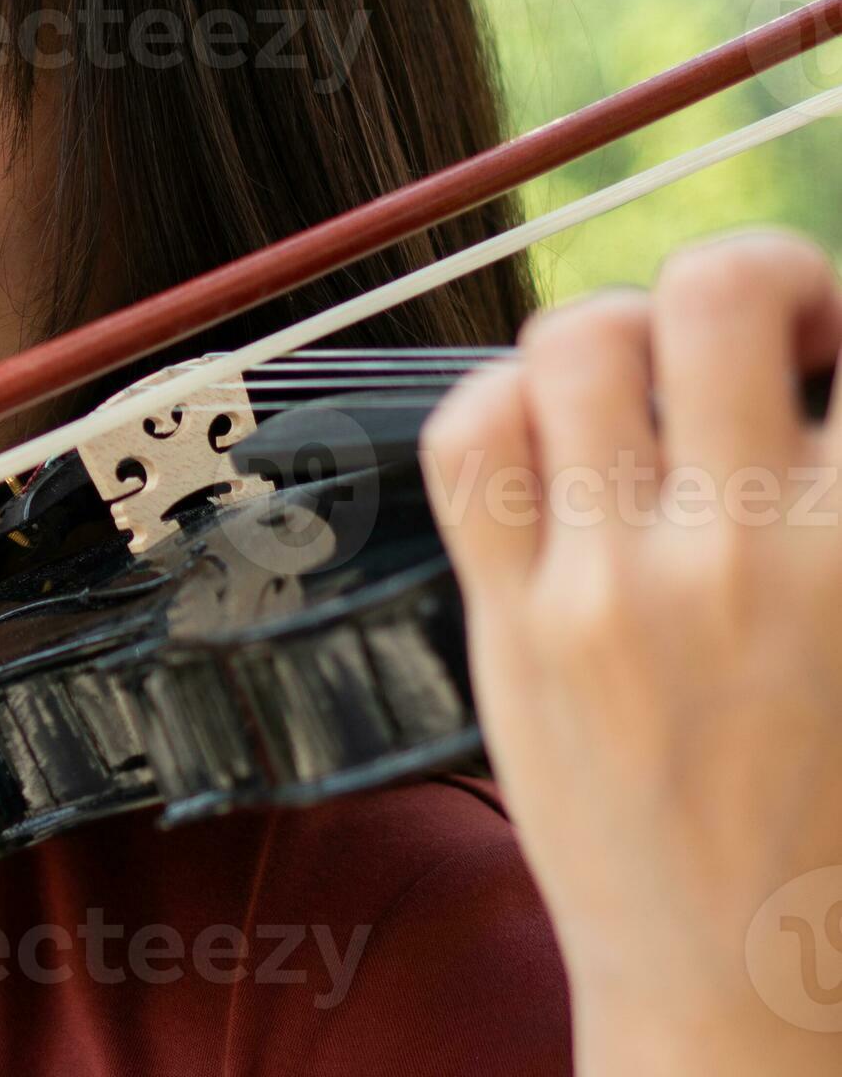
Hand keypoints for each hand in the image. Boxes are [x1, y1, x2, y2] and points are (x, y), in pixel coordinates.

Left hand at [424, 230, 841, 1070]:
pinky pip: (470, 438)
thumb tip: (831, 403)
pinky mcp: (512, 624)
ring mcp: (612, 585)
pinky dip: (508, 405)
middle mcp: (747, 554)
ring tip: (665, 388)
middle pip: (723, 287)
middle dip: (765, 279)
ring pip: (578, 335)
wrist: (752, 998)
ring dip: (629, 333)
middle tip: (785, 339)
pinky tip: (562, 445)